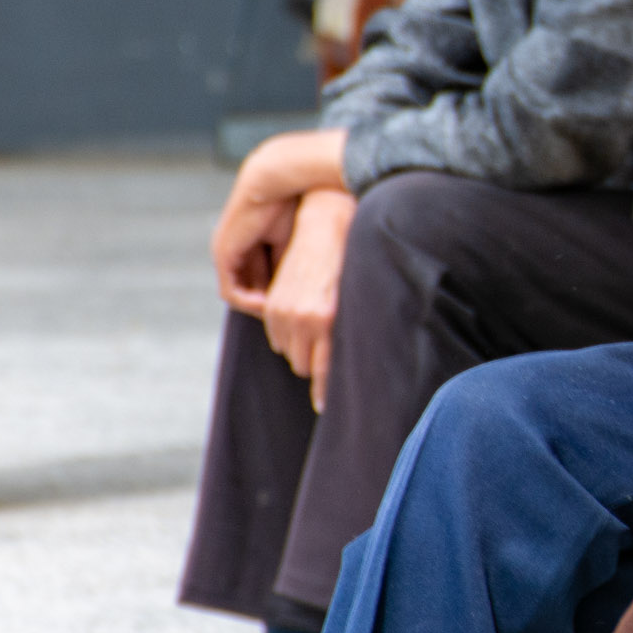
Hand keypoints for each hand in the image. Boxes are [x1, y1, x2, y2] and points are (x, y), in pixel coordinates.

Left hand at [211, 127, 350, 311]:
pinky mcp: (224, 254)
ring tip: (284, 317)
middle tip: (293, 318)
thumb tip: (321, 284)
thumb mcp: (302, 238)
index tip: (302, 306)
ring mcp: (228, 252)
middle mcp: (239, 249)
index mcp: (257, 241)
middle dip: (273, 307)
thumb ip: (302, 259)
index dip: (284, 295)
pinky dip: (250, 304)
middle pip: (254, 288)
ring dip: (262, 309)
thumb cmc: (301, 199)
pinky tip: (269, 308)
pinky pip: (231, 291)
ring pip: (241, 293)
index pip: (268, 277)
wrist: (280, 177)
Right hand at [263, 190, 353, 409]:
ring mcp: (284, 312)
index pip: (324, 372)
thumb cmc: (355, 261)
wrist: (329, 222)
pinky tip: (306, 320)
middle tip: (332, 353)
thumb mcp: (360, 299)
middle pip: (305, 367)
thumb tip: (358, 370)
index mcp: (328, 320)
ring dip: (304, 350)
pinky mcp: (272, 305)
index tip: (326, 410)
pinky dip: (290, 336)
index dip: (326, 394)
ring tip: (321, 331)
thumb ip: (353, 332)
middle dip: (318, 365)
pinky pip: (277, 338)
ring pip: (290, 354)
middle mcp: (303, 318)